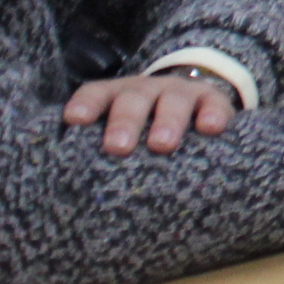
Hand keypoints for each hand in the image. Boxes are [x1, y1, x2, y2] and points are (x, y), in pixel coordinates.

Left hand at [64, 71, 234, 158]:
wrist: (191, 101)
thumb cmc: (143, 131)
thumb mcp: (120, 133)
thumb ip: (99, 152)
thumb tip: (70, 192)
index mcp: (117, 97)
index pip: (97, 94)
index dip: (87, 104)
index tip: (75, 119)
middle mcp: (147, 91)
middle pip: (133, 98)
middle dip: (125, 120)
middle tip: (118, 146)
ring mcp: (180, 93)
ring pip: (173, 100)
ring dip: (166, 120)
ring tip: (161, 144)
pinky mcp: (212, 99)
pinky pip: (214, 104)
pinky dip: (212, 114)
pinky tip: (210, 128)